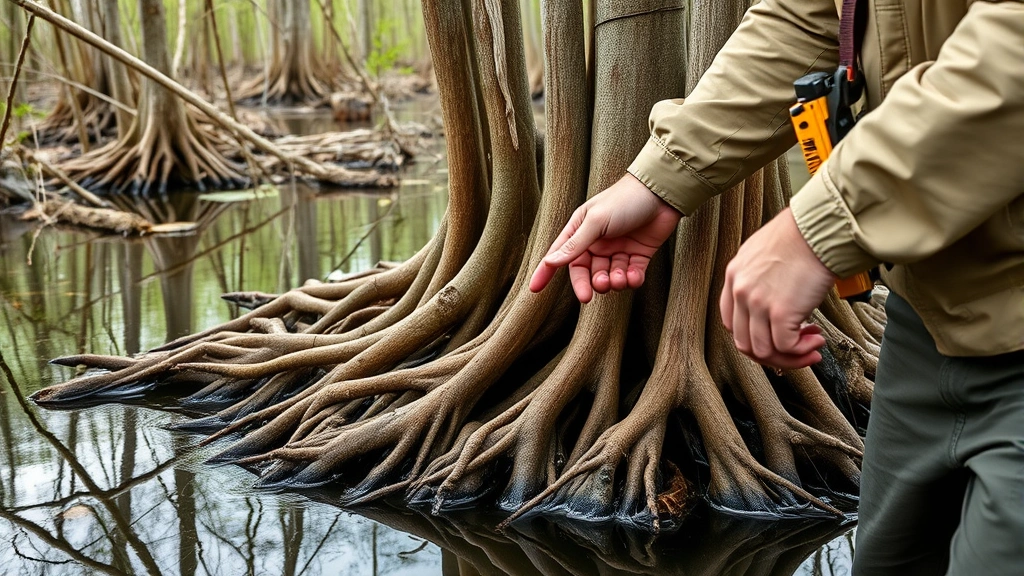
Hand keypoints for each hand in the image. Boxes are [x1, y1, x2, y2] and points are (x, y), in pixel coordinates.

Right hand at [529, 173, 681, 302]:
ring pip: (609, 276)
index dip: (546, 271)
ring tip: (617, 278)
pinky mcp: (638, 255)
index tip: (534, 289)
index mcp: (581, 230)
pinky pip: (630, 275)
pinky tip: (633, 276)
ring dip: (612, 282)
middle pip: (586, 271)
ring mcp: (618, 249)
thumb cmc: (624, 200)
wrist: (661, 193)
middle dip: (589, 283)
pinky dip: (631, 280)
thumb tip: (550, 262)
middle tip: (592, 293)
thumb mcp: (596, 222)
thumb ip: (575, 244)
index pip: (559, 255)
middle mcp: (598, 242)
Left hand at [720, 208, 835, 368]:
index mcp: (734, 276)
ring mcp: (758, 303)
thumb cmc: (801, 236)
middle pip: (744, 342)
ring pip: (764, 351)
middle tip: (795, 349)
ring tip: (811, 345)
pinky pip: (786, 346)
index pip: (731, 323)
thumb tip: (773, 301)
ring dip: (790, 356)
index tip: (774, 337)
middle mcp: (741, 291)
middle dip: (772, 354)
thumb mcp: (762, 252)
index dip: (754, 337)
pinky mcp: (780, 312)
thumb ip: (758, 277)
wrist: (818, 228)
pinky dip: (802, 350)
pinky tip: (816, 340)